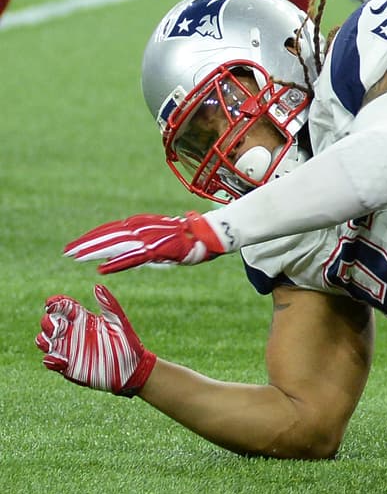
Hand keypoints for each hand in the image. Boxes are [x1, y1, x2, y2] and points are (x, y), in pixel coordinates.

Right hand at [35, 284, 156, 395]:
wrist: (132, 369)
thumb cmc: (128, 344)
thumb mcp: (119, 322)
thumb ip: (108, 304)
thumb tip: (98, 286)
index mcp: (84, 319)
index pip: (63, 307)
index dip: (55, 303)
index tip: (52, 304)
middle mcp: (73, 332)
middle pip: (49, 322)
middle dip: (47, 322)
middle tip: (56, 326)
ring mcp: (68, 349)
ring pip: (44, 341)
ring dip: (43, 340)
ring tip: (50, 342)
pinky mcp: (67, 365)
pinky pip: (50, 361)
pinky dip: (50, 360)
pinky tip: (61, 361)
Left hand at [65, 211, 228, 273]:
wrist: (212, 235)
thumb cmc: (190, 239)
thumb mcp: (162, 241)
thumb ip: (145, 247)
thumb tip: (131, 256)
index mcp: (143, 224)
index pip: (112, 229)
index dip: (93, 236)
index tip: (77, 245)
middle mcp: (143, 228)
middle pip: (108, 235)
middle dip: (86, 243)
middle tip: (67, 251)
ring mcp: (149, 237)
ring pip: (115, 244)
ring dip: (94, 251)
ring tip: (75, 257)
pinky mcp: (158, 249)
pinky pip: (132, 258)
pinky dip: (115, 263)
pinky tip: (101, 268)